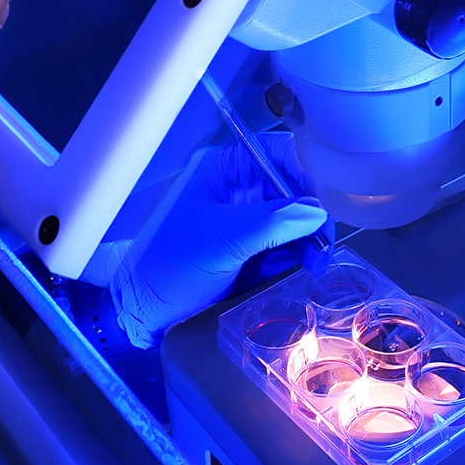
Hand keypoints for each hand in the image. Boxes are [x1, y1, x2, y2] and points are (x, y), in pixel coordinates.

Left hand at [111, 145, 326, 348]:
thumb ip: (273, 222)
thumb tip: (315, 212)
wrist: (143, 309)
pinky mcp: (245, 248)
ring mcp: (241, 220)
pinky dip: (293, 258)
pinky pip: (281, 246)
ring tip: (311, 266)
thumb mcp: (224, 240)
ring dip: (306, 242)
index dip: (305, 176)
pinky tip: (296, 272)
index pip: (278, 154)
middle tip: (320, 249)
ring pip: (291, 221)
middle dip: (310, 218)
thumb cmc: (169, 267)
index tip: (320, 210)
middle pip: (292, 189)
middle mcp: (235, 189)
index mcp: (223, 170)